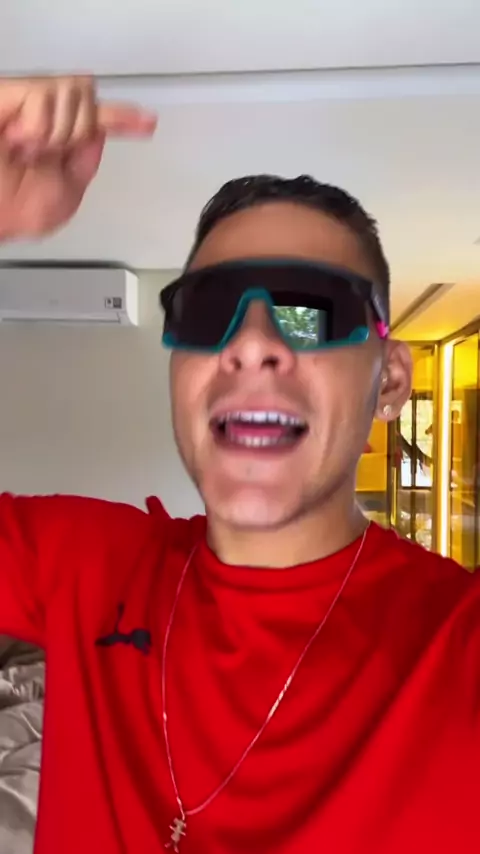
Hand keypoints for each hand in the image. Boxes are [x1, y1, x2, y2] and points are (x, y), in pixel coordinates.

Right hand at [0, 76, 156, 238]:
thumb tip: (96, 134)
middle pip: (87, 96)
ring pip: (73, 90)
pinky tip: (20, 139)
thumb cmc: (11, 212)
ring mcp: (24, 102)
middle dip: (79, 129)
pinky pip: (45, 93)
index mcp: (53, 141)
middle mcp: (40, 117)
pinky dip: (40, 125)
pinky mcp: (7, 92)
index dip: (123, 119)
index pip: (94, 121)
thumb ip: (84, 161)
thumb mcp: (66, 195)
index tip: (147, 122)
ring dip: (59, 130)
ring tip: (30, 147)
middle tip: (51, 151)